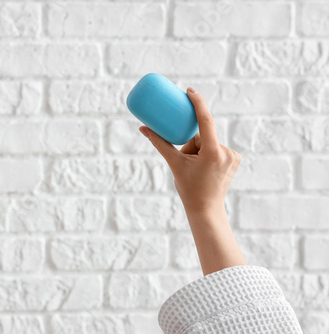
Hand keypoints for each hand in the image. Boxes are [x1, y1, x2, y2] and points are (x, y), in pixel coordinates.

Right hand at [139, 87, 241, 214]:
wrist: (206, 209)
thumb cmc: (188, 188)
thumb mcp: (174, 164)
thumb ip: (159, 143)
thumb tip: (143, 128)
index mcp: (213, 152)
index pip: (206, 120)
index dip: (197, 103)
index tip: (189, 91)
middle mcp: (227, 151)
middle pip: (202, 136)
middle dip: (191, 145)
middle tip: (187, 161)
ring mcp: (233, 156)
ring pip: (209, 142)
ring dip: (199, 150)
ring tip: (196, 170)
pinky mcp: (235, 160)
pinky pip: (216, 148)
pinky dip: (208, 154)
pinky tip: (205, 170)